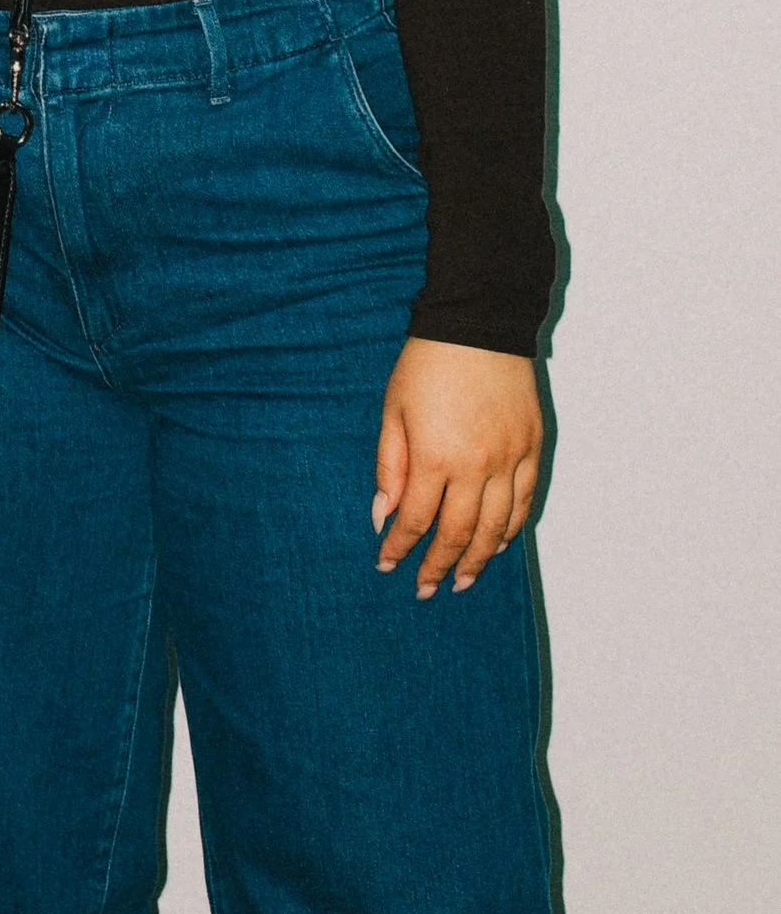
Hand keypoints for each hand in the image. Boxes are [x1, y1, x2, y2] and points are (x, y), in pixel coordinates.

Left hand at [372, 336, 543, 594]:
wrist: (477, 324)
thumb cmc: (427, 364)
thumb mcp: (393, 411)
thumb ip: (389, 466)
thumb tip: (382, 514)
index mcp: (435, 456)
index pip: (416, 520)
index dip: (400, 547)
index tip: (387, 564)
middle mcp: (476, 466)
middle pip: (458, 533)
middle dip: (438, 565)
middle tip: (426, 588)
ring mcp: (509, 459)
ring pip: (496, 526)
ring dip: (477, 559)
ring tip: (461, 580)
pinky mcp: (531, 447)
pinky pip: (524, 501)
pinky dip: (511, 529)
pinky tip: (496, 544)